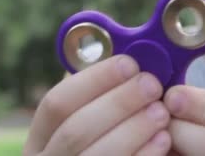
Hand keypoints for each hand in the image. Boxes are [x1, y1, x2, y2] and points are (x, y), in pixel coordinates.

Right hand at [23, 55, 171, 155]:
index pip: (55, 103)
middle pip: (75, 130)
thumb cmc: (108, 144)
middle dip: (118, 103)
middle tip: (152, 84)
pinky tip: (163, 140)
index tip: (129, 63)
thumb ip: (100, 98)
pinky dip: (143, 155)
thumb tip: (128, 58)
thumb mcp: (94, 122)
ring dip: (133, 129)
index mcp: (40, 139)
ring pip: (97, 155)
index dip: (93, 80)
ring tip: (161, 111)